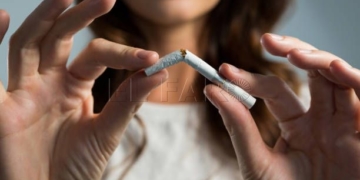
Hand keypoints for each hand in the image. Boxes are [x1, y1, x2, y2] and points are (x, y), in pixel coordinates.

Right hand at [0, 1, 166, 179]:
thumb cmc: (77, 168)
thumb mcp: (107, 132)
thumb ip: (128, 101)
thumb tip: (160, 71)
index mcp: (74, 86)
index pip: (96, 56)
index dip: (122, 53)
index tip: (152, 58)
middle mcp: (48, 82)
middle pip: (62, 38)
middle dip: (80, 16)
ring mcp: (23, 92)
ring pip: (31, 45)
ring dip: (46, 18)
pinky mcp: (1, 109)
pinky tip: (2, 17)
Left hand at [204, 33, 359, 179]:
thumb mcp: (256, 161)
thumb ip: (238, 126)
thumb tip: (212, 90)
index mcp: (296, 125)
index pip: (274, 90)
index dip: (250, 79)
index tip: (223, 72)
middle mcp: (322, 118)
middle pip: (312, 71)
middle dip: (293, 50)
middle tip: (268, 41)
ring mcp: (345, 123)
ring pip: (338, 77)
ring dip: (320, 60)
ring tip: (294, 54)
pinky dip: (354, 80)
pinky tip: (334, 70)